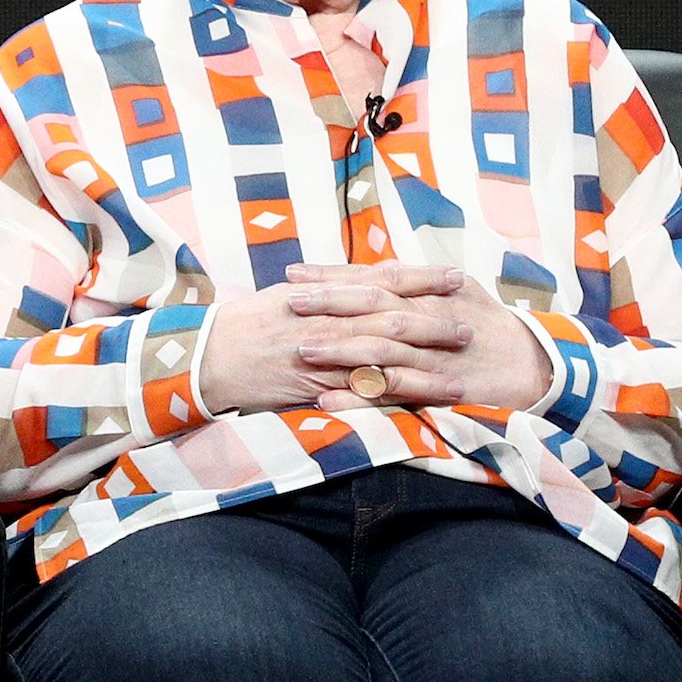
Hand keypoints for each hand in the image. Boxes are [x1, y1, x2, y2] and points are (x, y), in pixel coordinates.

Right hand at [197, 267, 473, 415]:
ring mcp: (323, 355)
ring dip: (425, 365)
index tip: (455, 277)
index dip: (422, 279)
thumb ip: (331, 289)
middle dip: (434, 322)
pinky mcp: (315, 387)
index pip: (383, 281)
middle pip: (392, 319)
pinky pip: (359, 393)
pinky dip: (392, 397)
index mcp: (325, 294)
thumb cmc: (249, 323)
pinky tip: (419, 404)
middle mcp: (328, 321)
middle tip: (470, 326)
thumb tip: (368, 281)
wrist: (211, 354)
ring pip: (383, 359)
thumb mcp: (291, 295)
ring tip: (459, 371)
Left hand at [282, 261, 554, 411]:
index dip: (332, 276)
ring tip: (301, 350)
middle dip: (328, 305)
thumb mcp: (458, 292)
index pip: (372, 279)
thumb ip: (416, 280)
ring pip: (381, 349)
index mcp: (428, 294)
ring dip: (340, 349)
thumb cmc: (490, 325)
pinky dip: (363, 397)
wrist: (535, 366)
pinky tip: (328, 400)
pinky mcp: (439, 391)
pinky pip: (397, 394)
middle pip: (372, 307)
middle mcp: (428, 320)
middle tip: (287, 304)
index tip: (293, 275)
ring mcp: (432, 358)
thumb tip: (380, 265)